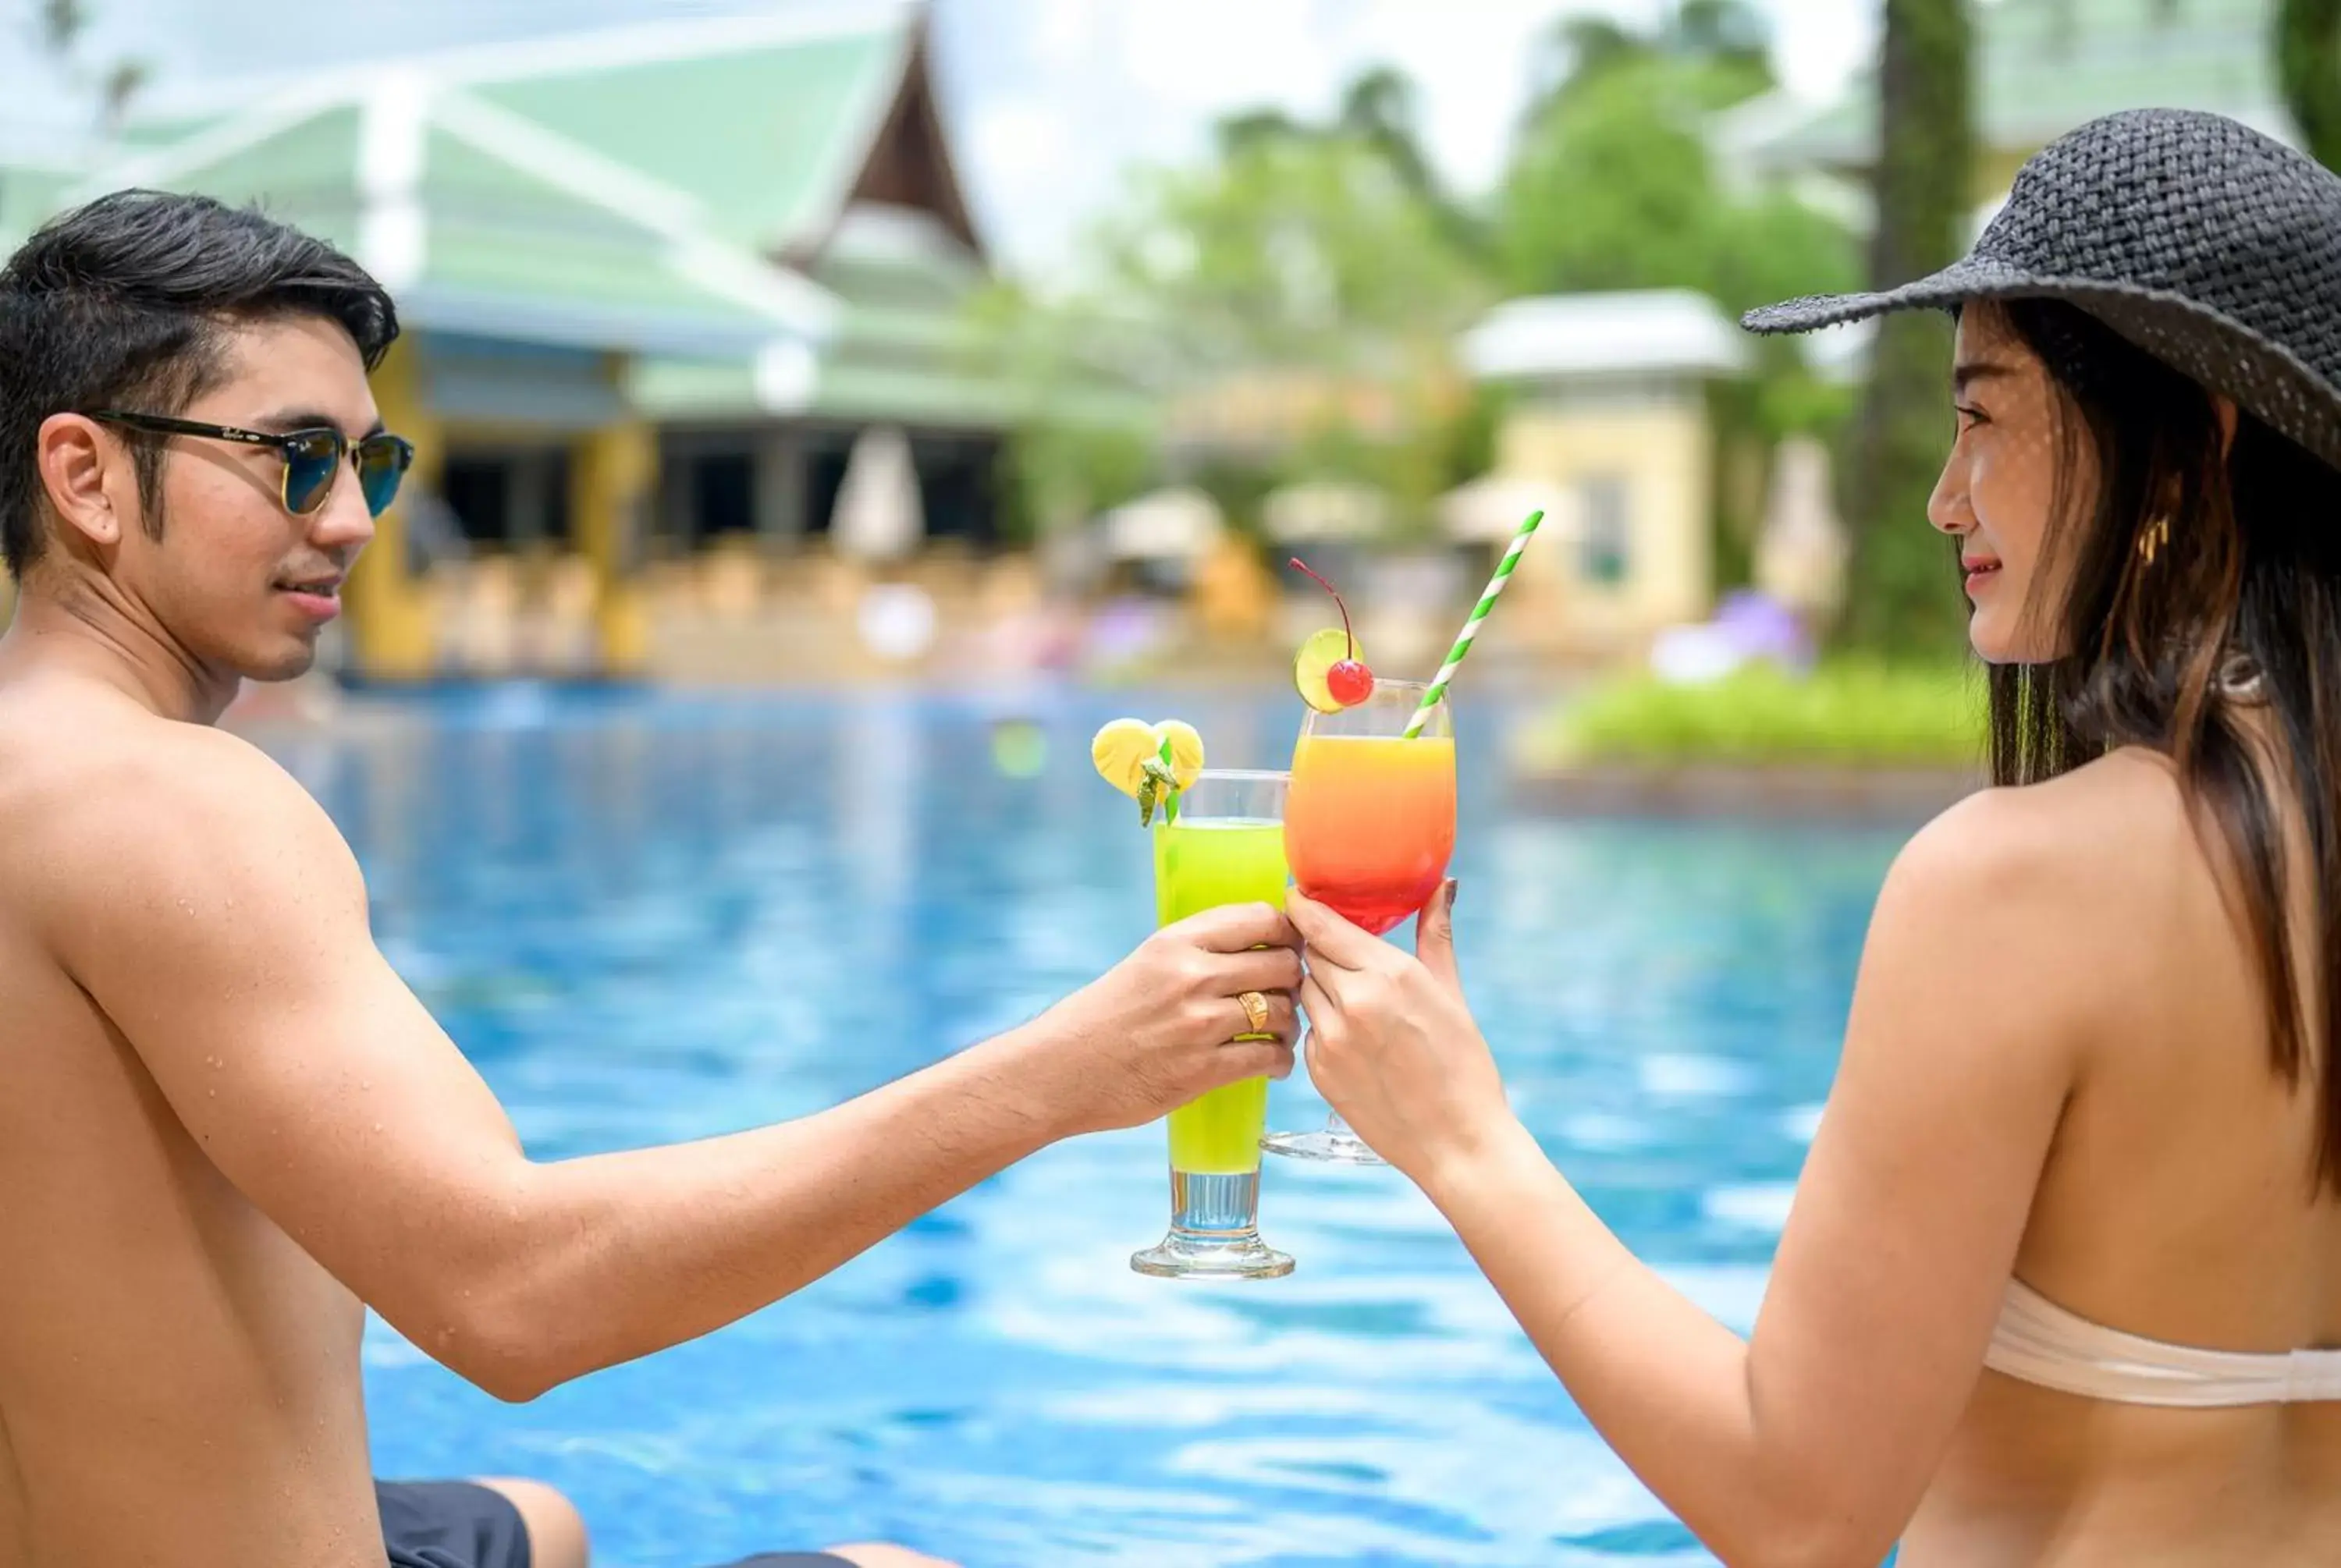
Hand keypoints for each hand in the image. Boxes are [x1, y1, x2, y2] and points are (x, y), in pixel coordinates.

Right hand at [1028, 901, 1302, 1134]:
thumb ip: (1196, 950)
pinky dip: (1280, 1061)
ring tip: (1280, 1030)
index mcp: (1176, 942)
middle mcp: (1192, 977)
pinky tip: (1272, 1062)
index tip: (1289, 944)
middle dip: (1293, 978)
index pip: (1259, 918)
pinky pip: (1268, 1057)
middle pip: (1281, 964)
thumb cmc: (1102, 1017)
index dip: (1286, 931)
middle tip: (1287, 991)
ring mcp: (1200, 1025)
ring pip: (1282, 1012)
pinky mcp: (1203, 1071)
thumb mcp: (1145, 962)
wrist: (1062, 1070)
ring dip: (1289, 1022)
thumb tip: (1254, 943)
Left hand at [1286, 882, 1512, 1183]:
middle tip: (1331, 948)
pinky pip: (1308, 1031)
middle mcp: (1353, 1001)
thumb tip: (1445, 884)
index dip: (1302, 907)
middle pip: (1308, 954)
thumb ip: (1436, 934)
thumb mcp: (1452, 993)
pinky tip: (1353, 1039)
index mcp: (1388, 973)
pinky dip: (1323, 1026)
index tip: (1295, 896)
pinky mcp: (1318, 1071)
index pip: (1321, 924)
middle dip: (1317, 948)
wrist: (1457, 1142)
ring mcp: (1331, 1038)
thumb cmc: (1464, 1066)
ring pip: (1304, 991)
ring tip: (1351, 1001)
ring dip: (1318, 987)